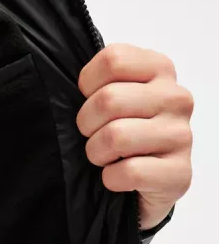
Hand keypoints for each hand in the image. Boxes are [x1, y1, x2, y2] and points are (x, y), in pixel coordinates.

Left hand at [76, 44, 193, 230]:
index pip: (113, 60)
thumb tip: (62, 79)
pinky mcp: (179, 173)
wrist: (146, 183)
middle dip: (87, 125)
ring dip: (98, 154)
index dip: (88, 85)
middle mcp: (176, 98)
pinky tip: (120, 177)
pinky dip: (112, 179)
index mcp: (160, 70)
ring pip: (116, 136)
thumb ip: (100, 81)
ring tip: (107, 157)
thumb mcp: (113, 96)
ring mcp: (181, 135)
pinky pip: (130, 172)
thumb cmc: (122, 134)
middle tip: (94, 136)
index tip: (89, 101)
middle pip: (109, 100)